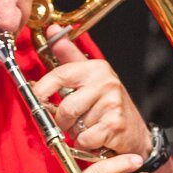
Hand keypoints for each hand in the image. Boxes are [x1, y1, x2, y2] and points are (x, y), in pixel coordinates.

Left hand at [30, 34, 151, 157]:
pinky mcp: (115, 125)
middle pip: (65, 107)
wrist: (135, 133)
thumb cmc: (107, 105)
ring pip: (73, 125)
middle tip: (70, 122)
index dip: (41, 90)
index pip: (59, 75)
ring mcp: (112, 104)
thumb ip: (68, 54)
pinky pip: (84, 139)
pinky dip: (85, 143)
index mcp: (96, 68)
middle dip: (62, 120)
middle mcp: (106, 83)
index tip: (37, 100)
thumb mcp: (88, 75)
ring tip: (87, 127)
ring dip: (75, 132)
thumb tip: (52, 29)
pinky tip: (96, 137)